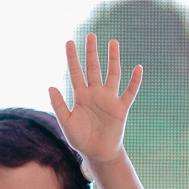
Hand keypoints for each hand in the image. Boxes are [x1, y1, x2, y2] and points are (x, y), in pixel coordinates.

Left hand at [47, 33, 142, 167]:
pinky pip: (129, 92)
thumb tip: (50, 86)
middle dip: (92, 52)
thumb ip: (58, 105)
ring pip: (112, 74)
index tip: (69, 42)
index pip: (75, 72)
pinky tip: (138, 68)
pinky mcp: (121, 108)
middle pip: (93, 68)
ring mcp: (109, 99)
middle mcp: (95, 94)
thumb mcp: (66, 122)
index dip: (72, 58)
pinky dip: (135, 81)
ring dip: (113, 59)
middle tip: (91, 35)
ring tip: (113, 42)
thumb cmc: (80, 139)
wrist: (97, 153)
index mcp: (80, 96)